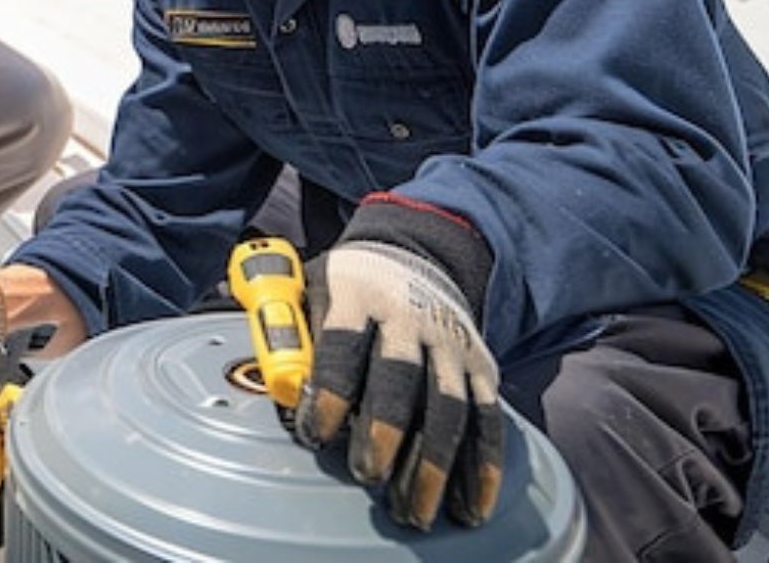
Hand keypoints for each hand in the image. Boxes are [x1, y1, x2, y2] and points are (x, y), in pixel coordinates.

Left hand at [293, 241, 503, 529]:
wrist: (411, 257)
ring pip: (450, 405)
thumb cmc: (345, 292)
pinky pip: (488, 419)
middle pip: (402, 376)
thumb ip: (290, 336)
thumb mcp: (306, 290)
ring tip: (416, 512)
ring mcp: (451, 343)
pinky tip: (469, 507)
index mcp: (356, 294)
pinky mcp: (482, 367)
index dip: (330, 389)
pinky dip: (483, 467)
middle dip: (386, 429)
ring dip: (434, 463)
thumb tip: (281, 389)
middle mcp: (410, 316)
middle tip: (368, 475)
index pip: (343, 342)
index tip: (316, 433)